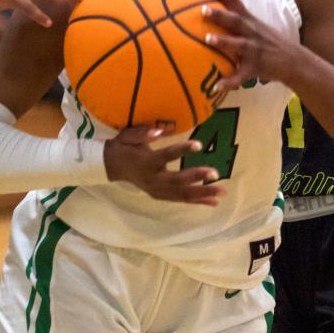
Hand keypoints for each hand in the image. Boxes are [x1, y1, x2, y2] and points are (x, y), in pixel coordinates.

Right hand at [104, 125, 224, 206]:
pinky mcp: (160, 195)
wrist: (111, 166)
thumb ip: (143, 133)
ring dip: (203, 193)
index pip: (166, 155)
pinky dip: (197, 201)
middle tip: (216, 173)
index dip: (182, 150)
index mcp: (146, 162)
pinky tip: (213, 202)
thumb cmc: (123, 147)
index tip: (199, 144)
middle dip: (197, 177)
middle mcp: (153, 179)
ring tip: (222, 191)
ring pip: (182, 194)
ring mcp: (157, 190)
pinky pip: (180, 199)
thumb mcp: (128, 136)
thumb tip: (160, 130)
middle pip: (178, 181)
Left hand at [199, 0, 300, 89]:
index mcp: (249, 20)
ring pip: (238, 44)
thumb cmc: (268, 42)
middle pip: (235, 19)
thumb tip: (206, 11)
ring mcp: (254, 49)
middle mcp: (251, 31)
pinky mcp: (256, 68)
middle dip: (219, 14)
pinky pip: (241, 75)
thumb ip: (234, 20)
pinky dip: (230, 81)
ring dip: (223, 41)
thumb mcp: (254, 26)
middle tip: (202, 9)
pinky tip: (216, 86)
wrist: (295, 62)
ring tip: (207, 39)